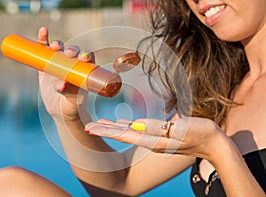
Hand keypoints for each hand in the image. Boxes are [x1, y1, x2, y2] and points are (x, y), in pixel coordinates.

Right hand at [37, 26, 93, 119]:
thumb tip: (62, 85)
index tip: (84, 58)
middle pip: (74, 52)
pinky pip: (45, 50)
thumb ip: (69, 94)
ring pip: (60, 49)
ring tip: (55, 46)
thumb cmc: (72, 107)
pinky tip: (43, 31)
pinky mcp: (46, 64)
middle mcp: (74, 64)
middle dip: (73, 50)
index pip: (88, 59)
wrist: (60, 111)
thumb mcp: (73, 103)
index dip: (87, 56)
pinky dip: (44, 40)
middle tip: (70, 54)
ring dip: (59, 45)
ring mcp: (60, 63)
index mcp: (85, 71)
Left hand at [85, 117, 225, 159]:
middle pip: (122, 134)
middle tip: (87, 127)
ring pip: (128, 132)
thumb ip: (158, 128)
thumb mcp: (180, 129)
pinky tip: (121, 124)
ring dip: (113, 128)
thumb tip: (136, 124)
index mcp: (153, 140)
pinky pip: (138, 131)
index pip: (123, 135)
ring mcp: (154, 139)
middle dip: (104, 130)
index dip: (106, 131)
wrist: (214, 144)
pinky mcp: (159, 136)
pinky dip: (126, 127)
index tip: (90, 129)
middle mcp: (150, 141)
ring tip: (99, 125)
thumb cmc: (201, 133)